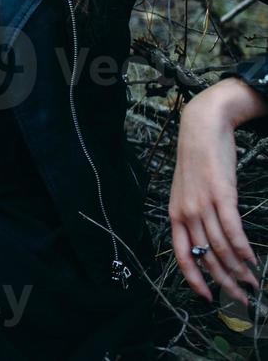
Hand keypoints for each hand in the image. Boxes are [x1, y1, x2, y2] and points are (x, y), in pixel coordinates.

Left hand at [170, 79, 262, 304]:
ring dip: (238, 269)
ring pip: (221, 247)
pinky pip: (233, 230)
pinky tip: (252, 260)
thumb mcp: (189, 192)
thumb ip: (195, 217)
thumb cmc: (198, 162)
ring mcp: (202, 204)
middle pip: (205, 257)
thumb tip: (208, 242)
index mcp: (175, 215)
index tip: (208, 297)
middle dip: (223, 282)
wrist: (201, 128)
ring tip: (252, 282)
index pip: (182, 256)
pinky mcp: (221, 195)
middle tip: (240, 299)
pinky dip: (243, 249)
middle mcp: (186, 213)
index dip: (194, 280)